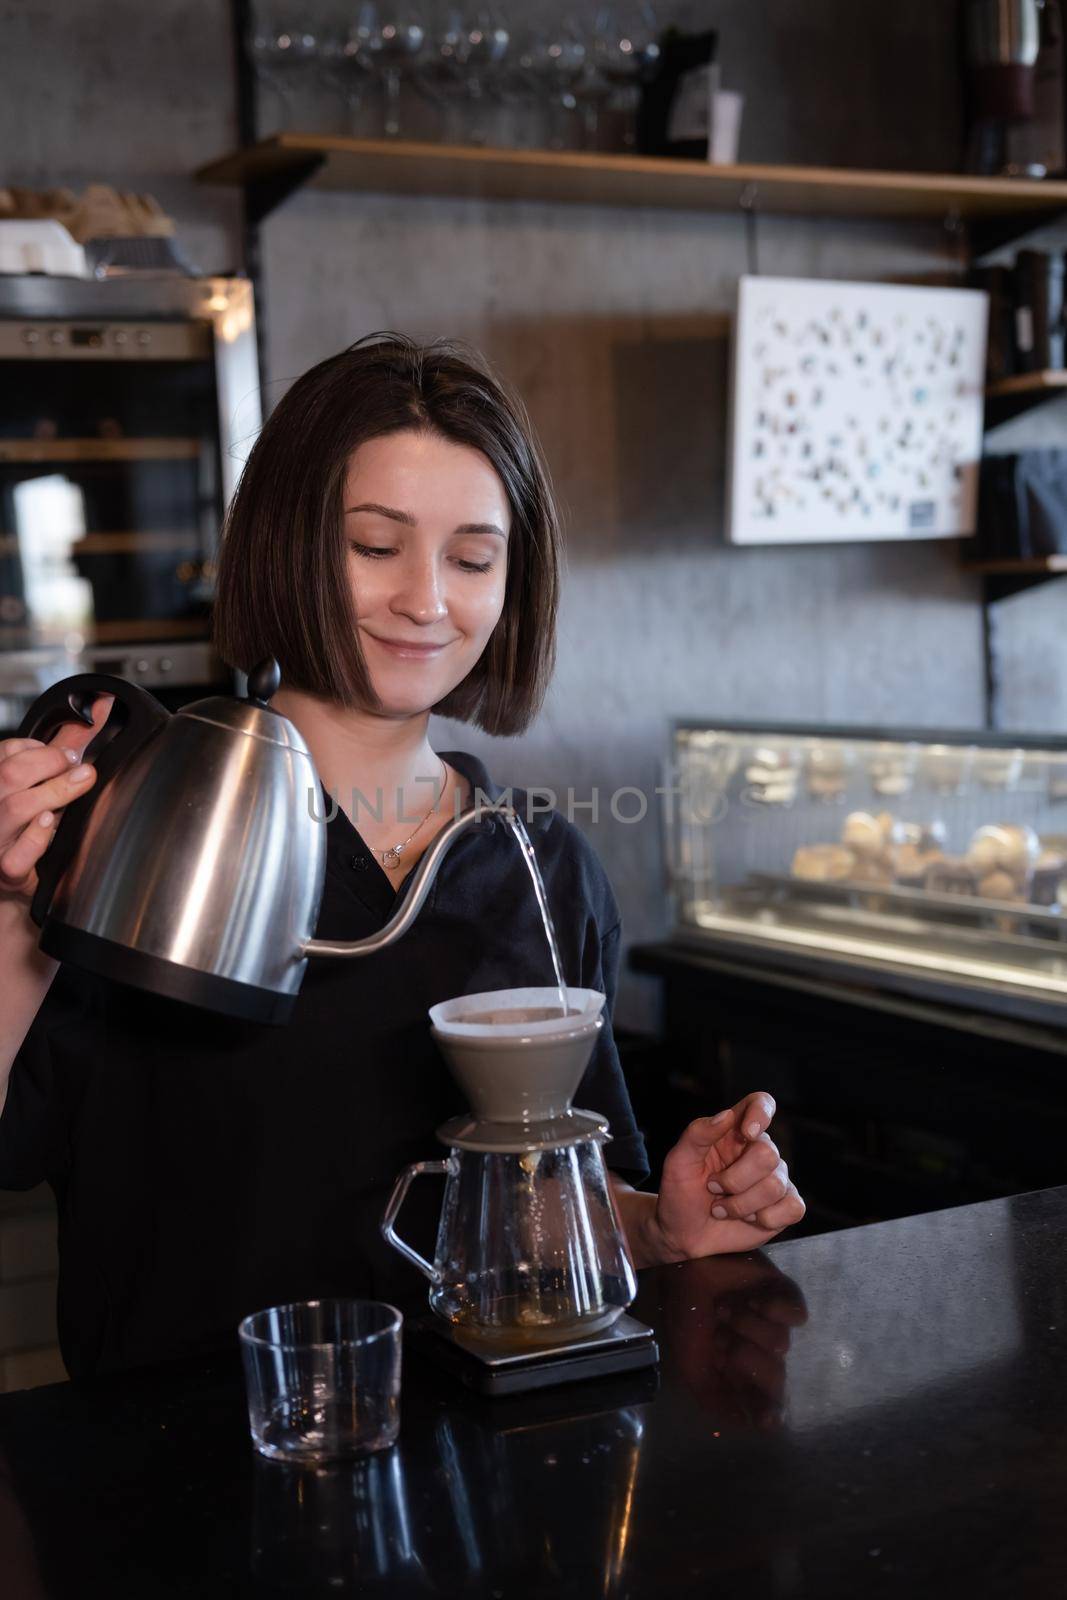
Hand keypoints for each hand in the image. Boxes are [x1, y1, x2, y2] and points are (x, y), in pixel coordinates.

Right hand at [0, 694, 112, 909]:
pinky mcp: (8, 871)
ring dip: (53, 792)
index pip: (7, 752)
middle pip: (10, 773)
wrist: (17, 877)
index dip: (38, 747)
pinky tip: (49, 823)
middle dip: (48, 763)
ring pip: (15, 808)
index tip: (68, 753)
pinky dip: (35, 838)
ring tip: (80, 783)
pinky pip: (16, 857)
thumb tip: (101, 705)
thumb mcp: (46, 778)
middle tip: (82, 767)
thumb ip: (69, 743)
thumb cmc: (31, 822)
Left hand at [646, 1091, 805, 1261]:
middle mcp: (759, 1150)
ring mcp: (776, 1178)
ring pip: (775, 1186)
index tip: (747, 1133)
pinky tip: (748, 1219)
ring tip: (722, 1208)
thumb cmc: (681, 1192)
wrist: (683, 1233)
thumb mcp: (678, 1160)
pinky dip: (765, 1218)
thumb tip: (726, 1115)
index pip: (760, 1104)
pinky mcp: (786, 1206)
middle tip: (713, 1188)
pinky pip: (793, 1208)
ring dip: (741, 1205)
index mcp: (735, 1131)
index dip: (761, 1113)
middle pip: (768, 1154)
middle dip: (734, 1180)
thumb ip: (698, 1133)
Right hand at [660, 1254, 808, 1430]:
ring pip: (781, 1343)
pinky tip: (753, 1301)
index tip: (766, 1418)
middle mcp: (762, 1353)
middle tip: (721, 1340)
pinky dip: (774, 1310)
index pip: (765, 1402)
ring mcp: (775, 1325)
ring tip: (724, 1309)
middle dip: (747, 1360)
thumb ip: (713, 1398)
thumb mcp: (691, 1365)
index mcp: (741, 1374)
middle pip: (776, 1376)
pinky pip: (797, 1316)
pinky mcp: (784, 1296)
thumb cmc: (687, 1317)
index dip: (768, 1411)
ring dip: (748, 1326)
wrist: (685, 1271)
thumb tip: (740, 1424)